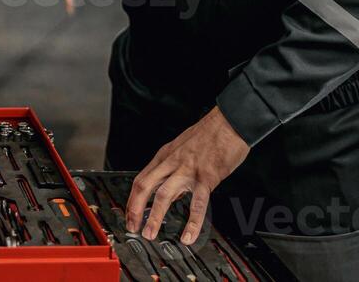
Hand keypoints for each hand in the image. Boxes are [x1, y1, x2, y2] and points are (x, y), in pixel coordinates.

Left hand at [125, 107, 249, 244]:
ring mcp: (188, 170)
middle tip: (132, 228)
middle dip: (135, 209)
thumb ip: (173, 169)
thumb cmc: (210, 134)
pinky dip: (192, 222)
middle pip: (144, 186)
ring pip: (164, 195)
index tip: (129, 215)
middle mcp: (172, 162)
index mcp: (165, 155)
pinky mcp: (206, 177)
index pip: (141, 179)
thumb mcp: (183, 148)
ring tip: (150, 234)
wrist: (230, 122)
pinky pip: (197, 203)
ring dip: (154, 217)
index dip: (132, 199)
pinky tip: (188, 236)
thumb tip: (170, 192)